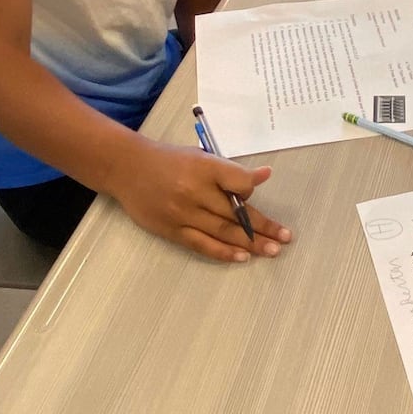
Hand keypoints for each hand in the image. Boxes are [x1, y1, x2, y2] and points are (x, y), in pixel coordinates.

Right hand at [109, 144, 290, 262]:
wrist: (127, 168)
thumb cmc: (169, 160)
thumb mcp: (200, 156)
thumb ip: (230, 170)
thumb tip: (263, 176)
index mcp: (204, 167)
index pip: (238, 182)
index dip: (251, 189)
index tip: (257, 193)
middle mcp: (195, 191)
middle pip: (235, 213)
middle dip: (263, 227)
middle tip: (285, 238)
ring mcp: (183, 213)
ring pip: (223, 232)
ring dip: (251, 243)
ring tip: (272, 251)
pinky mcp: (172, 230)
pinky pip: (202, 244)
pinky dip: (224, 252)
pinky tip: (242, 257)